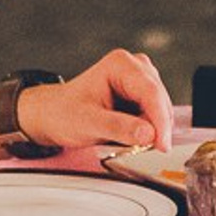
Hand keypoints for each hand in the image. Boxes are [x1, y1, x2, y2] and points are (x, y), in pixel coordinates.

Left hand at [18, 50, 173, 151]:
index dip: (160, 121)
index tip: (162, 145)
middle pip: (159, 99)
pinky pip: (155, 113)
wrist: (52, 114)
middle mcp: (133, 66)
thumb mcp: (88, 123)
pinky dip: (149, 128)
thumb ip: (119, 128)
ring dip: (153, 128)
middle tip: (145, 150)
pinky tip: (132, 136)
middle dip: (156, 127)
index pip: (150, 92)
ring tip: (129, 142)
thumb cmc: (64, 113)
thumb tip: (149, 134)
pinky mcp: (140, 93)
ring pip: (160, 107)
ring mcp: (139, 78)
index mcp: (120, 64)